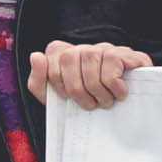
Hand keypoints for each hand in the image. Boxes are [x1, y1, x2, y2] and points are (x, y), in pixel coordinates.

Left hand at [31, 43, 151, 109]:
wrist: (124, 112)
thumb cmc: (88, 104)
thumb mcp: (57, 100)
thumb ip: (38, 81)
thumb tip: (36, 56)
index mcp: (64, 56)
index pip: (51, 62)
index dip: (58, 85)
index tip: (68, 99)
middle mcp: (84, 48)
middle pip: (69, 59)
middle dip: (77, 89)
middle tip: (90, 105)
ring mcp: (104, 48)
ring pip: (90, 58)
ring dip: (97, 88)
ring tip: (105, 101)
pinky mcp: (125, 53)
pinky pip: (112, 60)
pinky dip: (114, 83)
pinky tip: (120, 92)